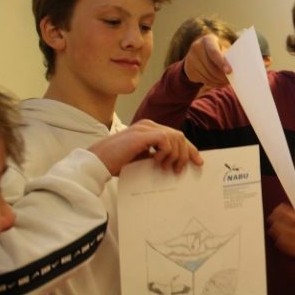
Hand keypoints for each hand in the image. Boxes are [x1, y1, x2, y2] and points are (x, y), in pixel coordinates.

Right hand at [88, 120, 203, 174]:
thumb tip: (174, 165)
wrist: (96, 163)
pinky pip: (165, 139)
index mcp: (148, 130)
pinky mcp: (142, 134)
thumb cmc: (115, 163)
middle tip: (179, 170)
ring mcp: (145, 128)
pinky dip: (166, 152)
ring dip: (174, 155)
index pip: (175, 136)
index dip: (189, 149)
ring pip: (175, 137)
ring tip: (164, 167)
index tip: (198, 162)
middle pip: (179, 136)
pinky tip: (156, 161)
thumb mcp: (141, 159)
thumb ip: (155, 157)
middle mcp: (148, 125)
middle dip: (186, 153)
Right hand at [184, 33, 231, 86]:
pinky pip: (203, 80)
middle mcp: (196, 47)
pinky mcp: (189, 69)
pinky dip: (213, 83)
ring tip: (226, 82)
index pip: (214, 52)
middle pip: (210, 66)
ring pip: (207, 75)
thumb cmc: (218, 49)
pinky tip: (219, 82)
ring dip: (218, 81)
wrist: (199, 52)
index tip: (229, 72)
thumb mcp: (222, 47)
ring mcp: (190, 59)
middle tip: (231, 80)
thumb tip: (238, 67)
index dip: (222, 63)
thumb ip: (228, 55)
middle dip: (222, 76)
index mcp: (207, 40)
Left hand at [267, 195, 294, 257]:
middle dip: (279, 222)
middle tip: (272, 215)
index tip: (280, 207)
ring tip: (272, 227)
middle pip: (289, 231)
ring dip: (279, 234)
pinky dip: (285, 247)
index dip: (285, 214)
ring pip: (289, 242)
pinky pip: (293, 251)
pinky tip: (279, 241)